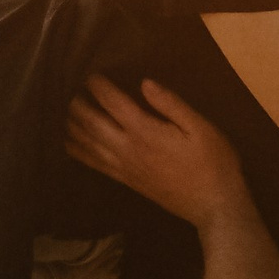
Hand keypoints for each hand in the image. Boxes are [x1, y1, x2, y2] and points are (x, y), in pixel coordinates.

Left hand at [63, 75, 248, 223]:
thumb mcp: (201, 126)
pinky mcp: (125, 180)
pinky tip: (68, 142)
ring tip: (64, 108)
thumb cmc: (213, 162)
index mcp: (145, 131)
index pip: (113, 102)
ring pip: (87, 143)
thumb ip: (171, 103)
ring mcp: (123, 167)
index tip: (91, 74)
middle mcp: (127, 149)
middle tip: (71, 87)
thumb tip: (145, 83)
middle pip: (91, 122)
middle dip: (78, 103)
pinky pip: (93, 164)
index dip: (98, 85)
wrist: (213, 205)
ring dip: (72, 124)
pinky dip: (77, 151)